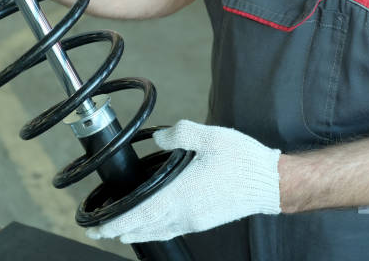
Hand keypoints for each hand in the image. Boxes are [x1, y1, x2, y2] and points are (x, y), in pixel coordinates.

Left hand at [86, 120, 281, 243]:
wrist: (270, 182)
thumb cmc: (242, 161)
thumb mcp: (210, 137)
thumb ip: (180, 134)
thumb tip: (158, 138)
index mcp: (182, 194)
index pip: (140, 214)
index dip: (116, 223)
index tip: (99, 228)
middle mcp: (185, 213)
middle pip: (144, 228)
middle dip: (119, 231)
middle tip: (99, 232)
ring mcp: (195, 220)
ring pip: (157, 232)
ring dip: (135, 233)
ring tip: (120, 233)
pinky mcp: (204, 221)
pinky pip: (171, 231)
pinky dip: (154, 232)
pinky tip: (152, 229)